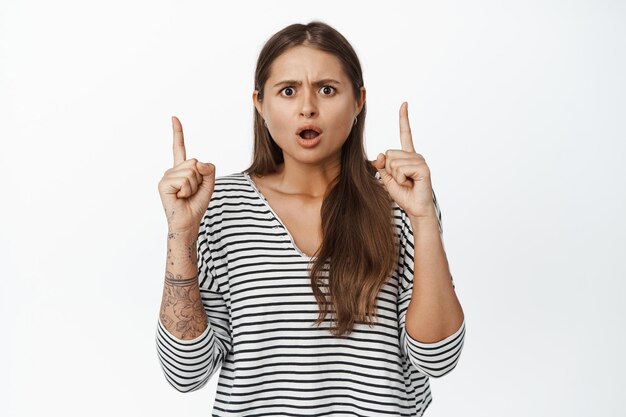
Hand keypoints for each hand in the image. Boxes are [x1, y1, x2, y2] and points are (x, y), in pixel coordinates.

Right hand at [157, 116, 215, 233]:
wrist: (188, 222)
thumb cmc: (196, 204)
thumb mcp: (209, 184)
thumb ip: (208, 169)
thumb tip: (197, 162)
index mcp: (181, 169)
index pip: (179, 148)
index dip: (177, 133)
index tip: (174, 118)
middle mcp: (172, 170)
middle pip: (194, 162)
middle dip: (199, 178)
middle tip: (192, 192)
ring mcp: (166, 176)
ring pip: (191, 172)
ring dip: (194, 186)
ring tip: (186, 196)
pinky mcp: (163, 184)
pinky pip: (184, 180)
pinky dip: (187, 190)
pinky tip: (180, 197)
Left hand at [372, 102, 436, 220]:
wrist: (415, 208)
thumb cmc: (403, 194)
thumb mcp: (387, 179)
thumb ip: (382, 165)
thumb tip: (381, 154)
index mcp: (407, 156)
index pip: (405, 133)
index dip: (404, 119)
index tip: (404, 103)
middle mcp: (415, 155)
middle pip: (389, 153)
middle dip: (389, 170)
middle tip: (402, 181)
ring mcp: (420, 161)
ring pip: (393, 162)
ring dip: (395, 177)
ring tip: (407, 183)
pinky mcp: (423, 168)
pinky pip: (400, 169)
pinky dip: (400, 179)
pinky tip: (411, 183)